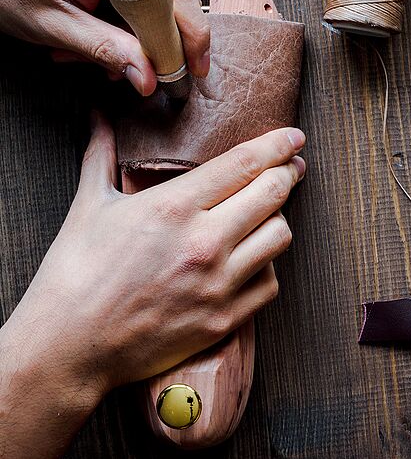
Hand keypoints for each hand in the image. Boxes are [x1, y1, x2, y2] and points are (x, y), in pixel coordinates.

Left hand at [0, 0, 208, 95]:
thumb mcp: (54, 27)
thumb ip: (106, 51)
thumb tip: (149, 79)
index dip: (184, 39)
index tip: (186, 74)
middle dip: (174, 39)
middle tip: (168, 75)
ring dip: (152, 31)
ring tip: (117, 56)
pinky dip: (140, 17)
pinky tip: (112, 34)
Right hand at [0, 115, 305, 458]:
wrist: (68, 346)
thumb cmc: (74, 274)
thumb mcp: (89, 206)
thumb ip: (102, 154)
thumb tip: (97, 113)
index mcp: (173, 206)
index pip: (245, 163)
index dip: (277, 144)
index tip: (293, 137)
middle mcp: (203, 242)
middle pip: (273, 194)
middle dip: (287, 174)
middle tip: (291, 168)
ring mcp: (218, 283)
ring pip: (280, 236)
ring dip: (277, 219)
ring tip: (268, 213)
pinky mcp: (224, 318)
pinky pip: (270, 283)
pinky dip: (267, 266)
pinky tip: (253, 258)